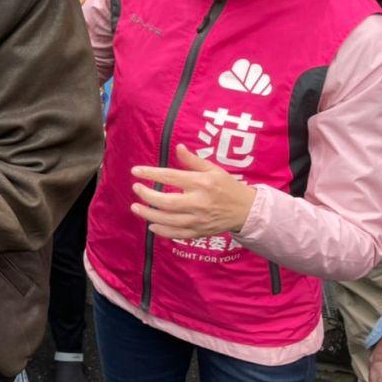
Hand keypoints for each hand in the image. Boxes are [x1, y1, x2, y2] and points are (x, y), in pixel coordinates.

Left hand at [129, 144, 257, 239]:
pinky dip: (163, 232)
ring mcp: (199, 220)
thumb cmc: (227, 186)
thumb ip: (193, 160)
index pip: (171, 177)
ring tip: (135, 207)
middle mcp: (199, 203)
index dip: (151, 174)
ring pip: (169, 220)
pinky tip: (151, 226)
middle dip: (148, 196)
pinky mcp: (200, 232)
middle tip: (135, 189)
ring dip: (149, 215)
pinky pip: (178, 234)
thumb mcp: (213, 169)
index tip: (135, 171)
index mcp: (201, 183)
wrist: (246, 210)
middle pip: (167, 202)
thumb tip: (178, 147)